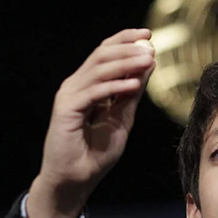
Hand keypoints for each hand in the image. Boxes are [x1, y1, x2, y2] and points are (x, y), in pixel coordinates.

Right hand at [28, 28, 153, 217]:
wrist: (74, 181)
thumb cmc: (95, 154)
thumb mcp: (121, 119)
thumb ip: (131, 93)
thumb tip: (147, 64)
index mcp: (86, 86)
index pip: (104, 53)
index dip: (125, 40)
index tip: (148, 36)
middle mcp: (75, 86)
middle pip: (101, 55)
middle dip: (128, 49)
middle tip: (151, 48)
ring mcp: (68, 96)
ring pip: (98, 69)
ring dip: (125, 63)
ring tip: (148, 60)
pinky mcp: (66, 110)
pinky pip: (93, 92)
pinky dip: (115, 86)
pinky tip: (134, 84)